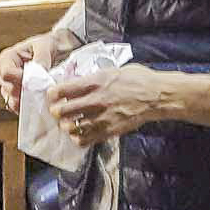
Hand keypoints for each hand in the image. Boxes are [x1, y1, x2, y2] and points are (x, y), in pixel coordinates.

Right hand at [0, 33, 57, 112]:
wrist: (54, 52)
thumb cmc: (46, 45)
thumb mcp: (44, 46)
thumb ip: (41, 58)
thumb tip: (39, 71)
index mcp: (6, 58)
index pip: (6, 74)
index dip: (20, 79)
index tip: (36, 80)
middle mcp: (3, 74)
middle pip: (8, 89)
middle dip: (25, 91)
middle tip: (42, 90)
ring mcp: (9, 87)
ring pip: (11, 100)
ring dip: (26, 101)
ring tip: (42, 97)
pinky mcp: (16, 97)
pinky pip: (17, 107)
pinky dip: (27, 107)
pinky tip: (39, 103)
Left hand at [48, 64, 209, 143]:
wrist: (157, 96)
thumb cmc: (138, 79)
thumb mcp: (114, 70)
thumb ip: (95, 77)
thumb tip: (80, 80)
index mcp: (97, 82)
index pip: (65, 89)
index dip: (54, 93)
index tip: (52, 95)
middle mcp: (97, 100)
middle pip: (64, 110)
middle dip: (57, 111)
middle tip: (57, 110)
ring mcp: (102, 117)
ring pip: (72, 126)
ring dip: (67, 125)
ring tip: (68, 123)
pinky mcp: (109, 130)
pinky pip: (86, 139)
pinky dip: (79, 137)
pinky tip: (80, 133)